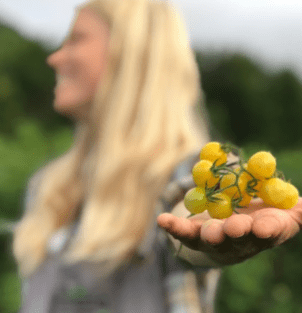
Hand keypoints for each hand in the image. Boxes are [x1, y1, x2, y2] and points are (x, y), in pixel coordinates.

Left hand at [157, 197, 301, 264]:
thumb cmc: (261, 213)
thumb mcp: (281, 210)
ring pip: (210, 240)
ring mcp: (216, 239)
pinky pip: (184, 232)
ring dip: (207, 235)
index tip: (264, 227)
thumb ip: (294, 210)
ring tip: (206, 231)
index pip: (268, 232)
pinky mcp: (195, 234)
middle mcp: (239, 240)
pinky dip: (174, 228)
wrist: (233, 220)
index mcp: (263, 230)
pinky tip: (162, 220)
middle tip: (233, 228)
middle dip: (235, 234)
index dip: (266, 231)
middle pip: (237, 240)